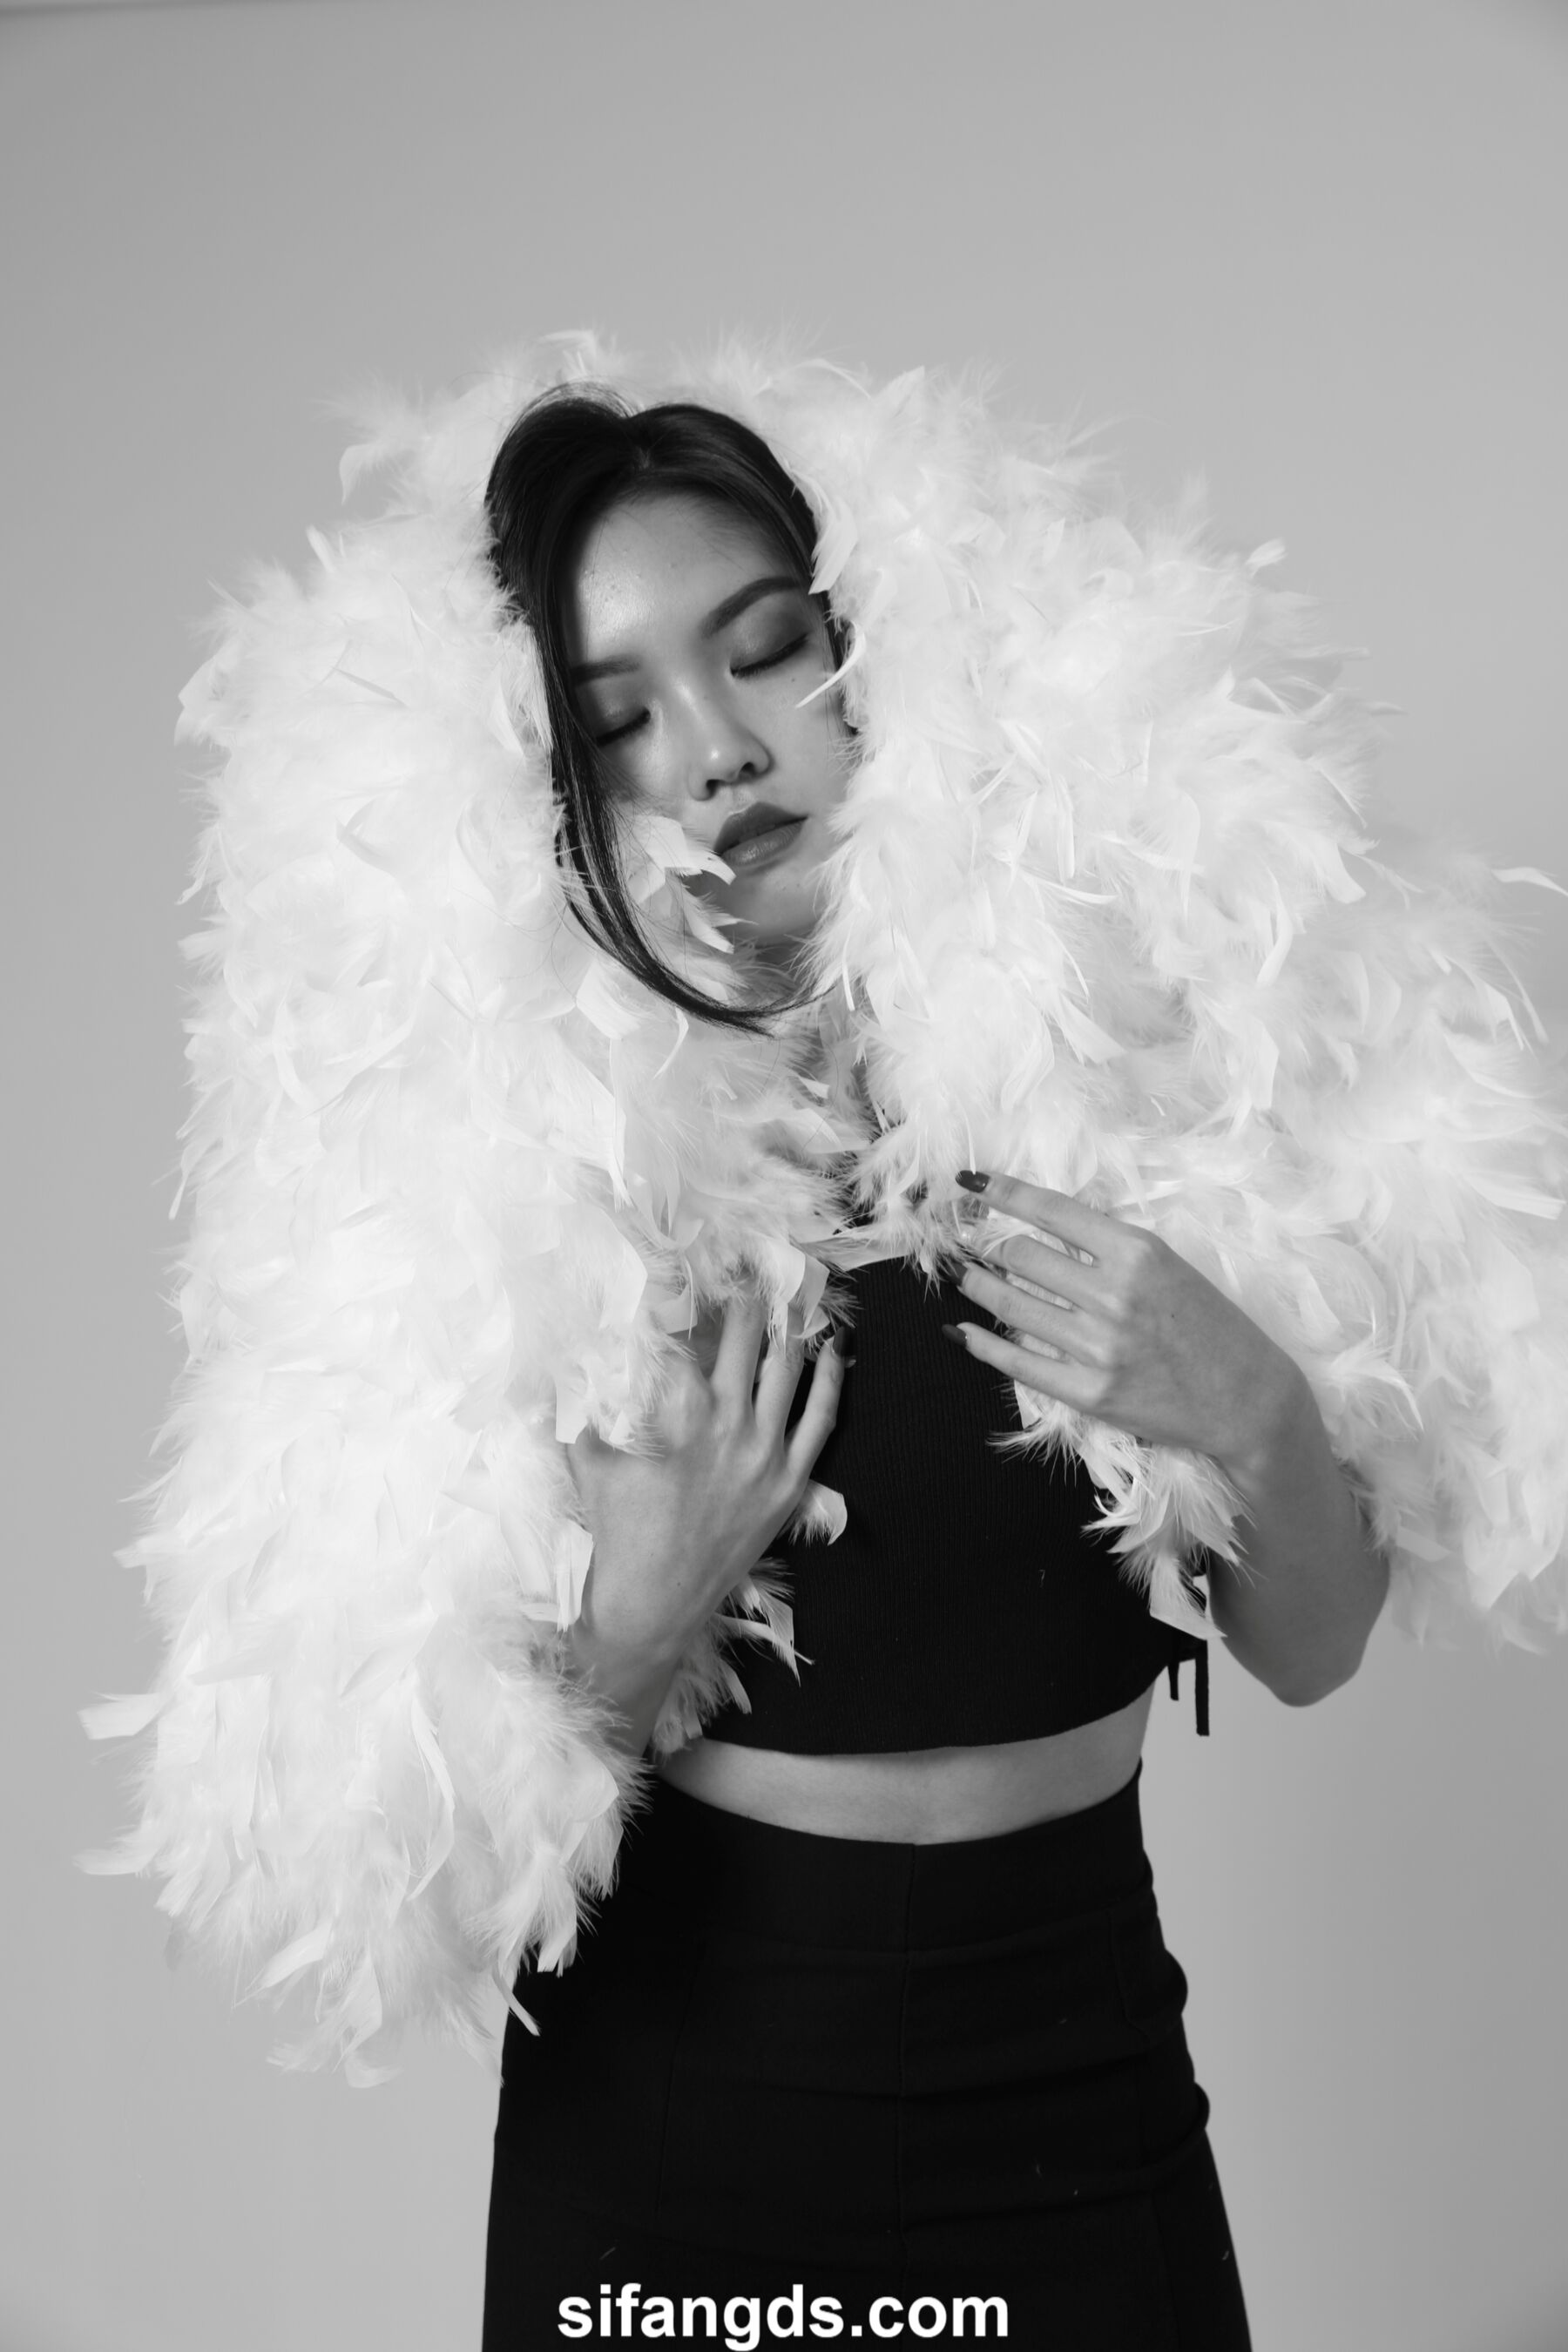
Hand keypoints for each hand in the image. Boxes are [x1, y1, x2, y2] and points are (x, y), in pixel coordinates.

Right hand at [564, 1291, 844, 1748]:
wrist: (653, 1604)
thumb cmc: (616, 1529)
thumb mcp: (583, 1458)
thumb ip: (565, 1404)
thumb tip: (536, 1358)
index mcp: (682, 1411)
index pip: (690, 1330)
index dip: (691, 1290)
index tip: (696, 1257)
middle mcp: (732, 1424)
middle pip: (748, 1337)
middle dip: (749, 1293)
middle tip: (751, 1259)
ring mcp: (767, 1454)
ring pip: (790, 1370)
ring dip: (793, 1325)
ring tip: (794, 1289)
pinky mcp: (789, 1483)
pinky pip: (822, 1421)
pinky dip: (831, 1380)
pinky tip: (835, 1349)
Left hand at [948, 1170, 1300, 1477]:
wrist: (1248, 1400)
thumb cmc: (1212, 1327)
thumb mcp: (1171, 1265)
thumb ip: (1112, 1245)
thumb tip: (1051, 1222)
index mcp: (1138, 1253)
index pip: (1052, 1211)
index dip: (1003, 1192)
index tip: (972, 1182)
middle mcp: (1114, 1295)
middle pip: (1022, 1255)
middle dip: (986, 1244)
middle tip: (967, 1240)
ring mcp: (1099, 1347)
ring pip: (1011, 1304)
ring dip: (976, 1286)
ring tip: (960, 1275)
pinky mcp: (1089, 1392)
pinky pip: (1018, 1362)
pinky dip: (981, 1344)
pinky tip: (961, 1330)